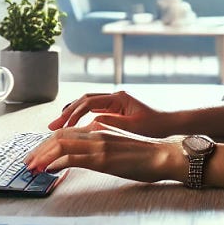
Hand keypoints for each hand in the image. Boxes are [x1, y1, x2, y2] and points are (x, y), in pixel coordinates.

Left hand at [25, 120, 186, 183]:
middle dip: (39, 150)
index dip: (46, 144)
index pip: (65, 133)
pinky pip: (73, 158)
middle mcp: (95, 134)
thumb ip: (99, 147)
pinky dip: (56, 162)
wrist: (162, 156)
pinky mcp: (103, 159)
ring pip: (61, 145)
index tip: (36, 155)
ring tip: (31, 167)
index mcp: (98, 130)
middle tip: (27, 163)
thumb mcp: (116, 147)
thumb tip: (81, 156)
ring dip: (42, 156)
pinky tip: (47, 169)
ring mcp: (98, 146)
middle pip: (58, 137)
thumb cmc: (142, 155)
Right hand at [48, 90, 176, 136]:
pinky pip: (94, 111)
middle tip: (52, 127)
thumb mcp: (133, 127)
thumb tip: (89, 122)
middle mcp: (114, 97)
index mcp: (118, 98)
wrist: (171, 124)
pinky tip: (74, 128)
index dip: (72, 114)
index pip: (88, 103)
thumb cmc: (156, 126)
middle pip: (83, 101)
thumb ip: (111, 123)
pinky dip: (82, 118)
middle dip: (67, 113)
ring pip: (87, 105)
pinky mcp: (116, 110)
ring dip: (72, 115)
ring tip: (58, 127)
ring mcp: (115, 103)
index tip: (61, 127)